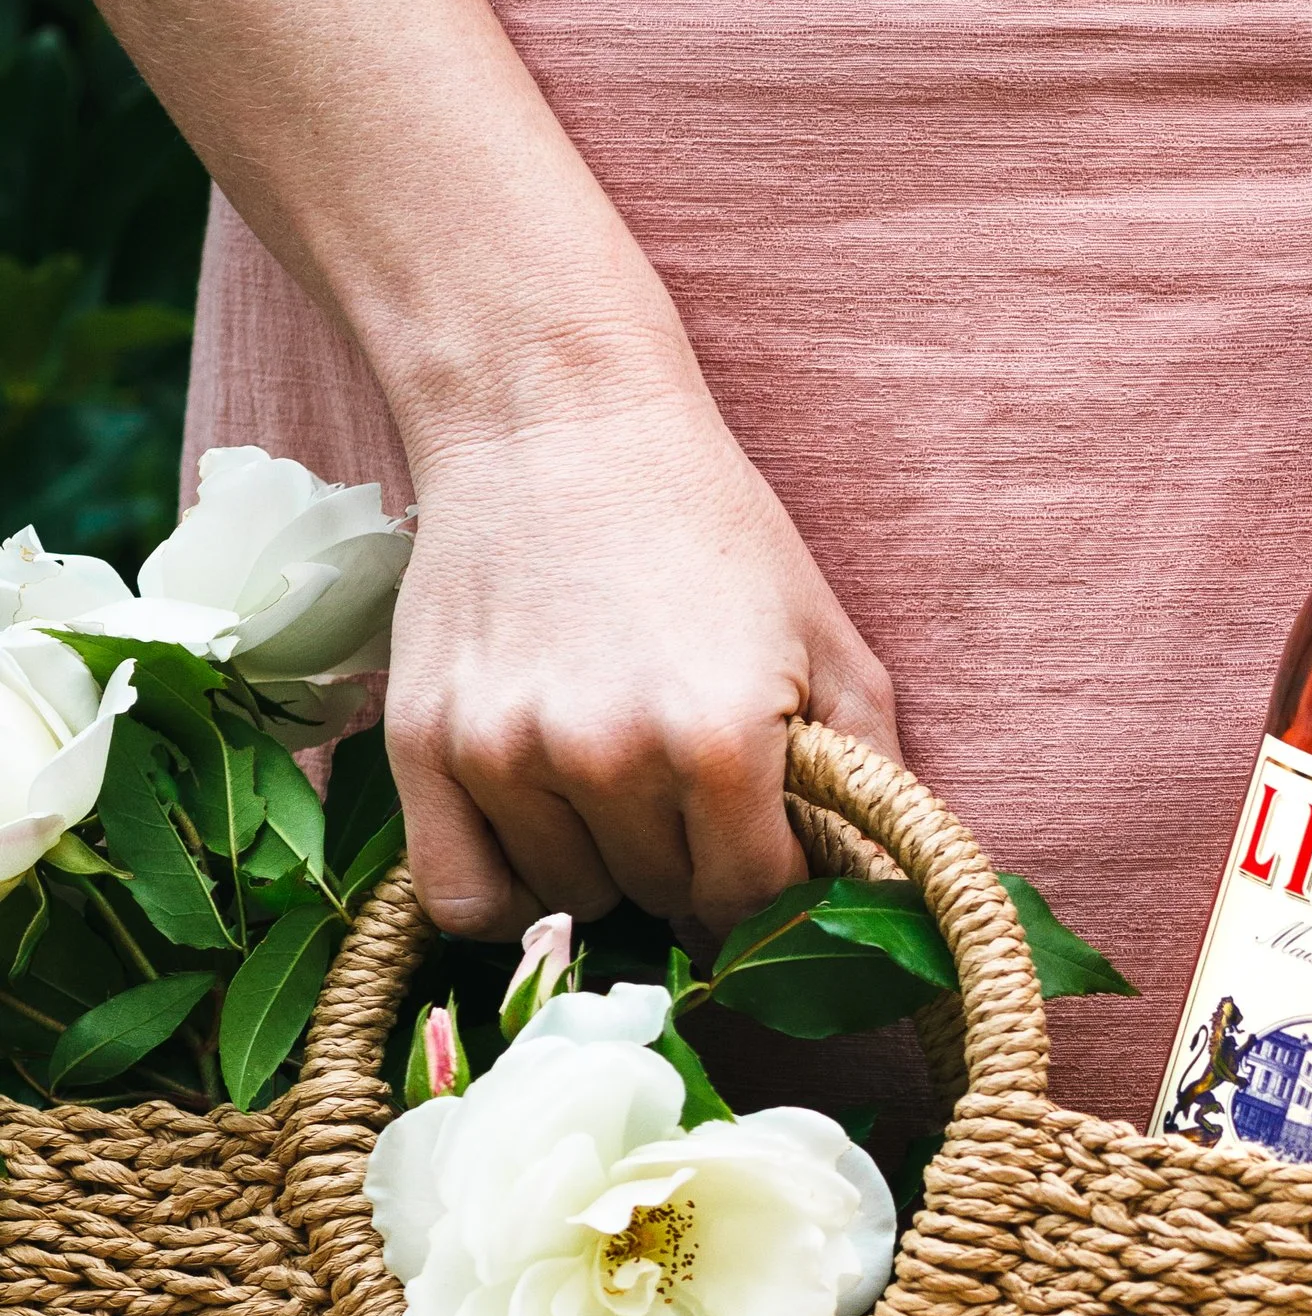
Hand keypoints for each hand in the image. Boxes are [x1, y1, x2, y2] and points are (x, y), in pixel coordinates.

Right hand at [384, 377, 896, 940]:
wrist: (557, 417)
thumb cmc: (709, 528)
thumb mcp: (826, 641)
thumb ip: (872, 775)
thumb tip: (884, 889)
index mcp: (719, 743)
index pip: (748, 898)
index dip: (765, 876)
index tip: (761, 834)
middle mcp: (606, 759)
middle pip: (662, 898)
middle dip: (688, 860)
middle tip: (685, 783)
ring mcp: (505, 755)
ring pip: (572, 895)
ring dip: (602, 863)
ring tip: (614, 775)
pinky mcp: (424, 744)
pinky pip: (462, 896)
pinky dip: (506, 895)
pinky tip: (540, 847)